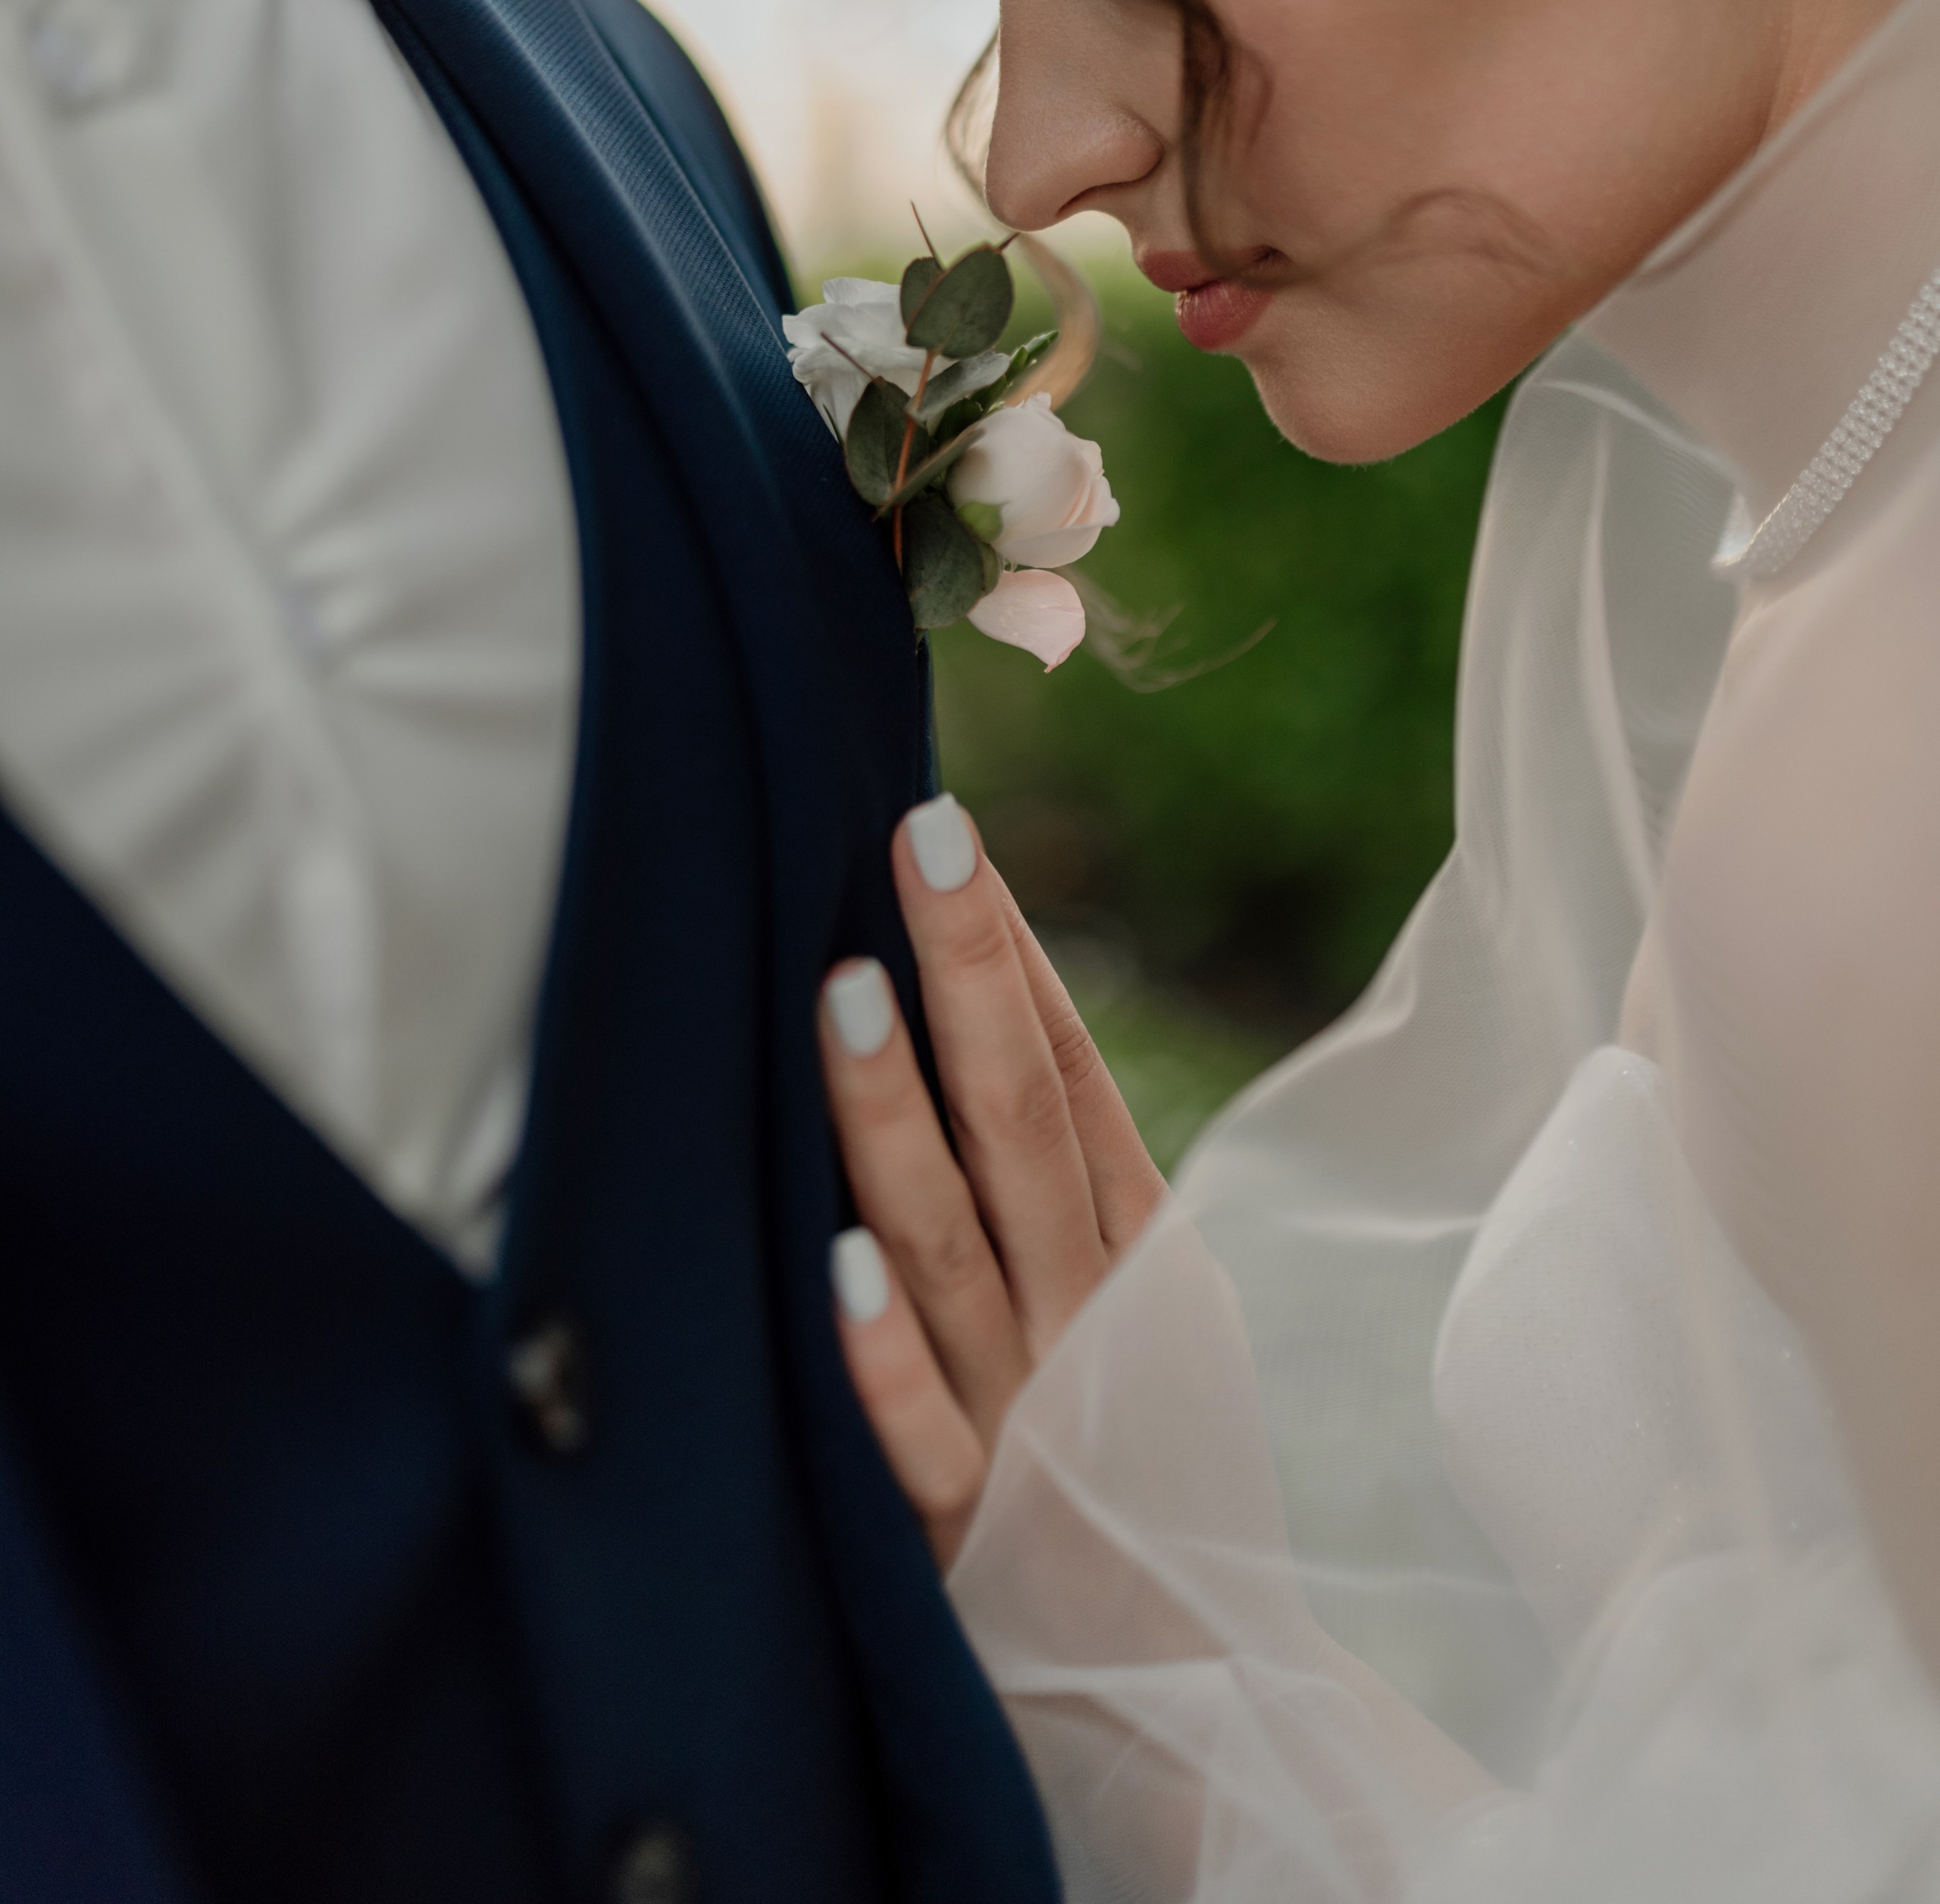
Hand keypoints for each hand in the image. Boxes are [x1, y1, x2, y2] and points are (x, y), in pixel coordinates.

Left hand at [819, 793, 1166, 1567]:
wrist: (1203, 1689)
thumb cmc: (1141, 1458)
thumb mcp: (1139, 1306)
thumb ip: (1061, 1181)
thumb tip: (967, 1012)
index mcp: (1134, 1246)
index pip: (1065, 1069)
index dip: (1007, 950)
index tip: (940, 827)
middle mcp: (1089, 1309)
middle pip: (1021, 1121)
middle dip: (969, 978)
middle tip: (917, 843)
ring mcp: (1036, 1416)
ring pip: (954, 1247)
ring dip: (897, 1125)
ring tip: (844, 996)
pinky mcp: (976, 1532)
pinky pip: (923, 1438)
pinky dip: (885, 1359)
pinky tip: (838, 1273)